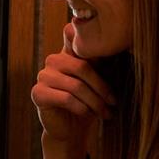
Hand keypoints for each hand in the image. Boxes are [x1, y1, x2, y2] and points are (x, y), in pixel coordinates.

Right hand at [30, 22, 114, 158]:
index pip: (70, 35)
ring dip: (95, 103)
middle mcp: (53, 61)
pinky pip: (65, 98)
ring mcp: (42, 76)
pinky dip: (81, 109)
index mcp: (68, 54)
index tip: (85, 27)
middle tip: (113, 103)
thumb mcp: (98, 82)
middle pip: (82, 67)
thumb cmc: (88, 105)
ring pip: (75, 86)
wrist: (71, 132)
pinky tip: (87, 114)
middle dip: (101, 88)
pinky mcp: (38, 93)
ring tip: (105, 113)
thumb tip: (120, 41)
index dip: (75, 30)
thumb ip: (101, 63)